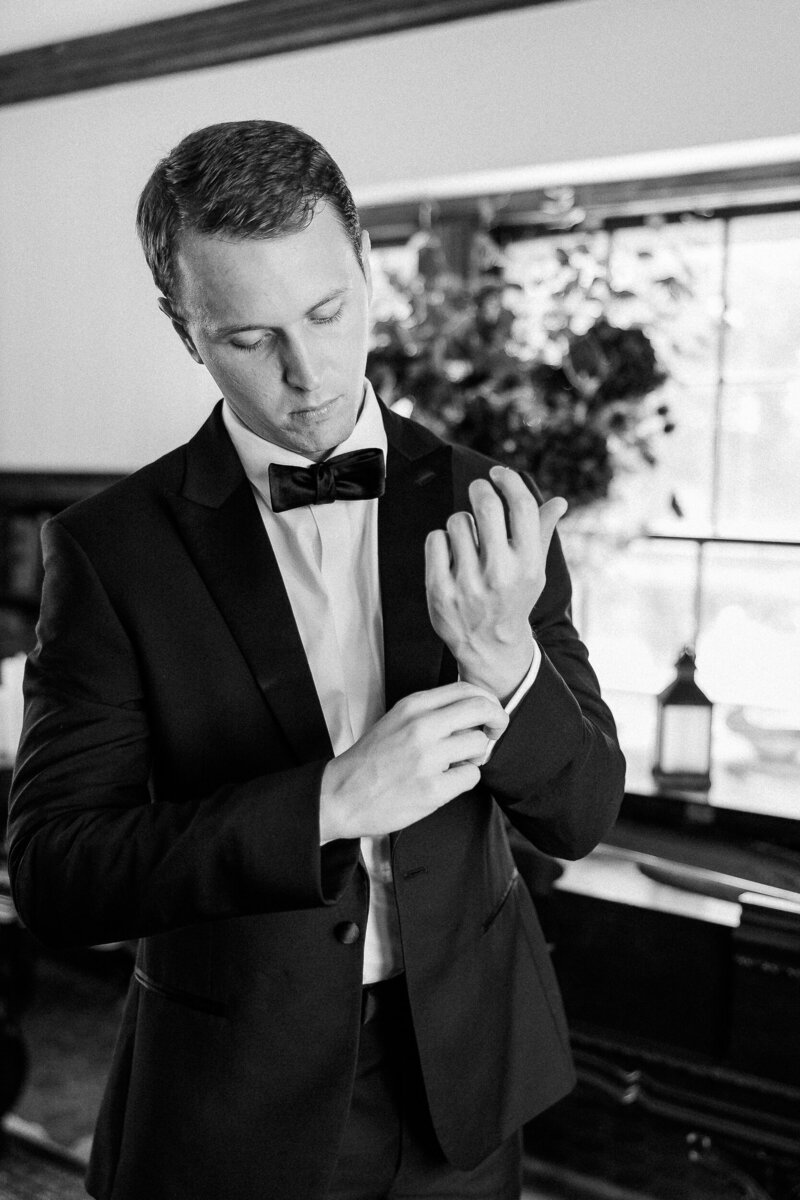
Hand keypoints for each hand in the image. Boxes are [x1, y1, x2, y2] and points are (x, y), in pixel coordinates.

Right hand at [319, 682, 507, 841]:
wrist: (341, 795)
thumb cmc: (371, 760)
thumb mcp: (396, 720)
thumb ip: (431, 711)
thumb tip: (473, 711)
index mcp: (412, 706)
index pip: (467, 689)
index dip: (487, 701)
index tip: (489, 713)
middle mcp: (421, 727)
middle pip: (482, 709)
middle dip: (497, 721)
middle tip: (493, 732)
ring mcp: (427, 758)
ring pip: (479, 743)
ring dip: (476, 755)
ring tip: (457, 763)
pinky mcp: (432, 789)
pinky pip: (471, 776)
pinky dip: (464, 779)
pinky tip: (446, 781)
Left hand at [425, 467, 566, 700]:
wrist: (490, 646)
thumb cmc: (512, 599)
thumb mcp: (533, 569)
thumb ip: (541, 533)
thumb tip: (559, 502)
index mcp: (527, 565)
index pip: (521, 506)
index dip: (509, 481)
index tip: (499, 475)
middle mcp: (499, 574)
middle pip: (487, 505)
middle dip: (481, 489)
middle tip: (479, 490)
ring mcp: (468, 583)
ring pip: (457, 521)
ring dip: (461, 524)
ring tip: (468, 542)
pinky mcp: (440, 591)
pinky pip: (435, 540)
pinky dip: (441, 541)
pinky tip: (451, 556)